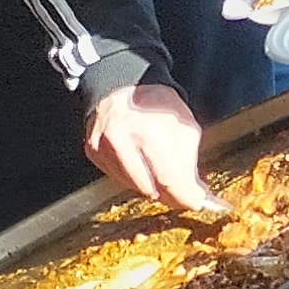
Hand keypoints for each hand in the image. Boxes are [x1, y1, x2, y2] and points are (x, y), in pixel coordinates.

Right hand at [82, 85, 218, 212]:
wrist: (120, 85)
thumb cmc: (157, 103)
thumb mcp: (185, 125)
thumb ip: (189, 159)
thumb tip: (196, 191)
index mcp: (150, 132)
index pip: (169, 178)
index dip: (185, 196)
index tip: (196, 203)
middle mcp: (122, 141)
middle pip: (149, 188)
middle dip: (171, 196)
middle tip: (184, 196)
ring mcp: (102, 148)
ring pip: (133, 186)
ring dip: (153, 188)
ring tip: (165, 177)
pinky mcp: (92, 151)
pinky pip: (117, 177)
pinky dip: (135, 178)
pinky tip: (143, 167)